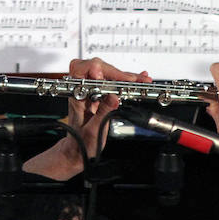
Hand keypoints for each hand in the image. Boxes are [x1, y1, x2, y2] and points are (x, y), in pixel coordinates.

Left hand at [24, 58, 150, 179]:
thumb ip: (103, 113)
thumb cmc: (80, 142)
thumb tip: (114, 97)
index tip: (104, 75)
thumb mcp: (93, 131)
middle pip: (97, 68)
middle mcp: (82, 90)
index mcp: (76, 97)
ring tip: (142, 79)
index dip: (93, 69)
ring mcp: (92, 90)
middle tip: (132, 80)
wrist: (77, 151)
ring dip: (125, 75)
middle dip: (116, 72)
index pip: (81, 71)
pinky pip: (113, 82)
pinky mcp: (100, 94)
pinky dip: (126, 79)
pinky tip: (139, 78)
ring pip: (107, 73)